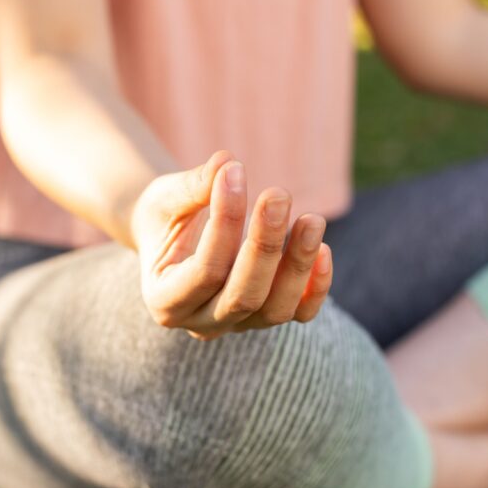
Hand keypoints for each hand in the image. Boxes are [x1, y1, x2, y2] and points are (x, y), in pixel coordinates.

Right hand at [129, 151, 332, 339]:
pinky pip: (300, 313)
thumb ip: (193, 187)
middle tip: (279, 195)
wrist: (170, 239)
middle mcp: (200, 323)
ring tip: (312, 219)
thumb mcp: (166, 199)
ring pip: (276, 309)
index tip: (236, 172)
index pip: (205, 271)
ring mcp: (236, 325)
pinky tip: (325, 250)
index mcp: (164, 301)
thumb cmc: (163, 217)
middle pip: (243, 296)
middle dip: (265, 246)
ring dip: (298, 264)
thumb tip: (227, 163)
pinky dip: (317, 288)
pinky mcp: (265, 317)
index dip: (225, 223)